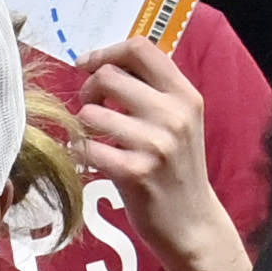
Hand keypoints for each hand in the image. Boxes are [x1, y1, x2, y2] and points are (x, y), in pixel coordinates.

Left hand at [71, 38, 229, 240]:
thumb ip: (153, 92)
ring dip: (83, 125)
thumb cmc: (177, 169)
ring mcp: (156, 144)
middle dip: (88, 89)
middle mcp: (174, 115)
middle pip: (110, 75)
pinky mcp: (135, 172)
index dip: (107, 52)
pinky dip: (80, 152)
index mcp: (185, 95)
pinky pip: (87, 148)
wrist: (191, 222)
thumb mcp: (180, 121)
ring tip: (94, 137)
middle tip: (90, 107)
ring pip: (91, 113)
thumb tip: (106, 64)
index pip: (141, 49)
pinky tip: (90, 159)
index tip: (88, 65)